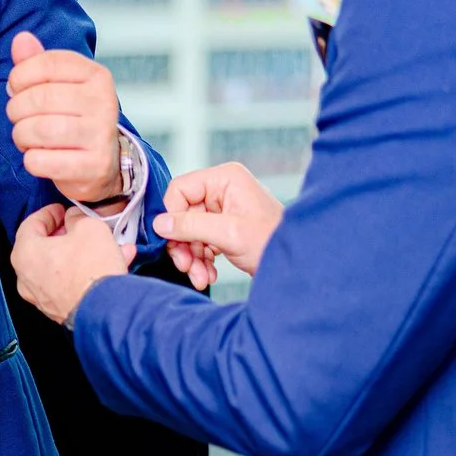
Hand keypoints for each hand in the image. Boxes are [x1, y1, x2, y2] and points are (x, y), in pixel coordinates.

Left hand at [7, 31, 125, 204]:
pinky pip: (42, 161)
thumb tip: (21, 39)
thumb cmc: (74, 120)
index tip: (15, 88)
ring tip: (26, 138)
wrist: (103, 164)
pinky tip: (39, 157)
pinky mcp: (94, 165)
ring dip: (21, 136)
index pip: (47, 64)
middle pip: (39, 98)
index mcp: (97, 76)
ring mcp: (102, 135)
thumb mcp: (60, 87)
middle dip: (16, 110)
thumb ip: (38, 63)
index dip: (19, 76)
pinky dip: (31, 160)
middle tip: (19, 118)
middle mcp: (104, 102)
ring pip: (39, 130)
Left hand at [11, 203, 128, 327]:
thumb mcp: (88, 226)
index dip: (48, 213)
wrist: (104, 310)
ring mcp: (42, 296)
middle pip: (44, 247)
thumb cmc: (90, 271)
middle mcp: (28, 278)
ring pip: (61, 266)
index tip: (60, 210)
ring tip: (104, 244)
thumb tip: (75, 219)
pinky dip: (87, 272)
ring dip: (81, 253)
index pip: (30, 224)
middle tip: (79, 226)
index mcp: (25, 253)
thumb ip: (77, 218)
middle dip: (65, 235)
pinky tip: (112, 263)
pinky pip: (71, 283)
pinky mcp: (59, 309)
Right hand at [151, 162, 283, 291]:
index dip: (173, 216)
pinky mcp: (224, 228)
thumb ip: (191, 226)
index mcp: (225, 179)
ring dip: (190, 257)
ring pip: (189, 231)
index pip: (180, 189)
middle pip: (182, 213)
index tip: (173, 240)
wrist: (295, 267)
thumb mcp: (228, 233)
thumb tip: (160, 224)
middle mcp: (223, 190)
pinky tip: (207, 274)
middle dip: (183, 243)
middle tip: (186, 265)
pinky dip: (200, 260)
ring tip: (200, 276)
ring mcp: (223, 210)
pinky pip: (200, 241)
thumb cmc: (272, 243)